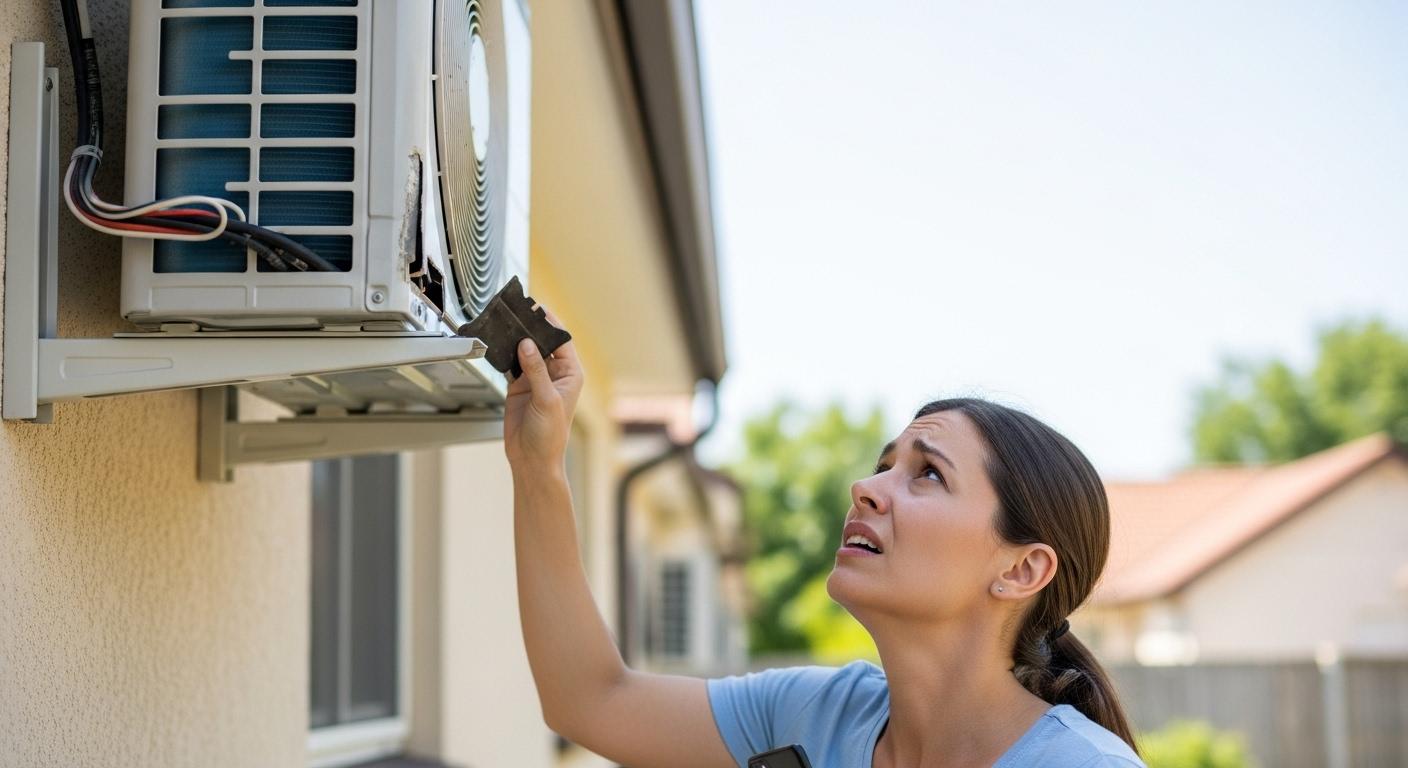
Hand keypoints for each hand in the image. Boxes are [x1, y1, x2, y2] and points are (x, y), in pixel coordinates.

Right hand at [502, 308, 582, 471]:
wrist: (532, 459)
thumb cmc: (550, 435)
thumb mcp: (546, 400)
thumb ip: (536, 371)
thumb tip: (528, 344)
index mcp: (570, 374)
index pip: (561, 340)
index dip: (550, 324)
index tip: (537, 308)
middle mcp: (554, 373)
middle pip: (541, 342)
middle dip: (530, 329)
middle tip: (516, 313)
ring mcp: (535, 378)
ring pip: (525, 351)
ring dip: (516, 340)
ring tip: (504, 324)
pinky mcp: (518, 385)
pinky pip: (511, 363)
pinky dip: (504, 354)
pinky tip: (497, 344)